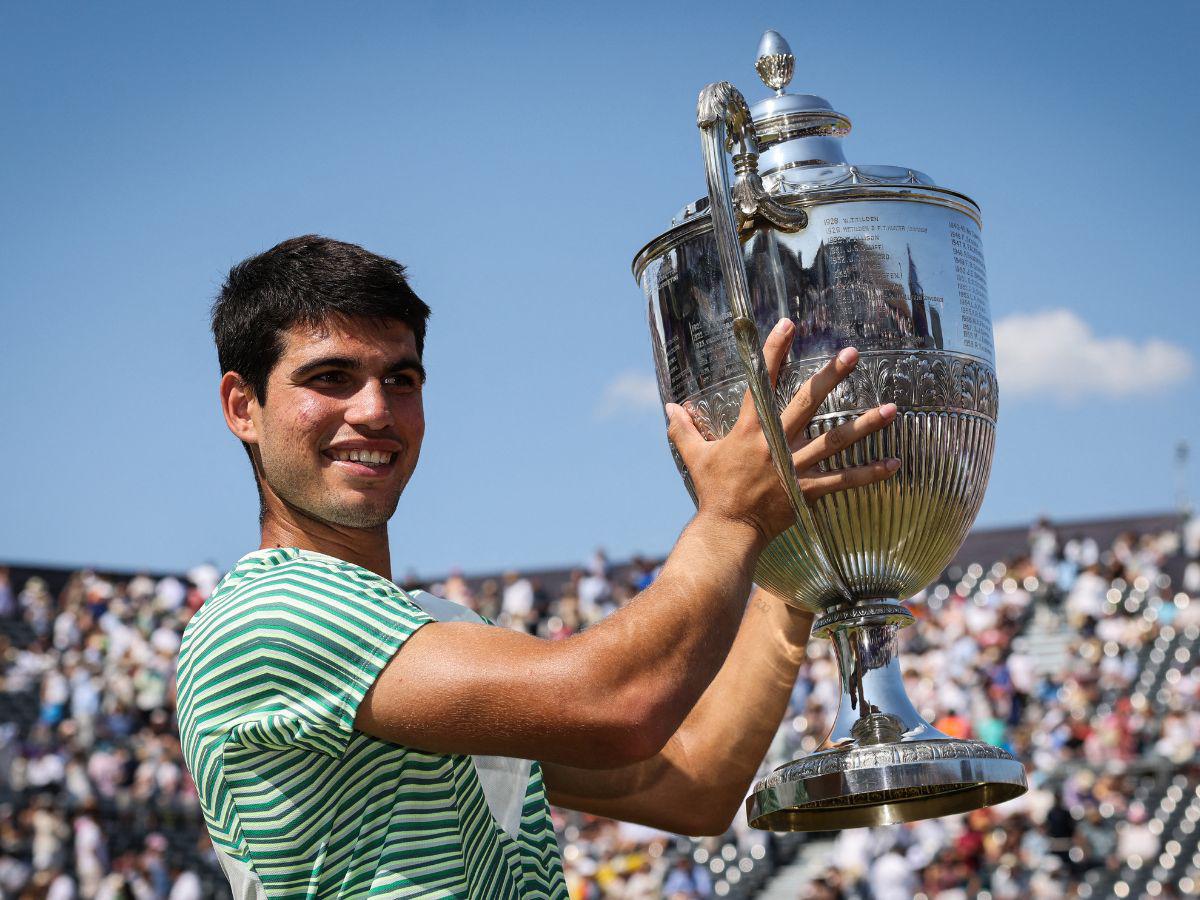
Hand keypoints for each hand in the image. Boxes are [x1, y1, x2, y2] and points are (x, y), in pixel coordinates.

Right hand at [665, 318, 898, 544]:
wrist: (727, 530)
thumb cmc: (712, 492)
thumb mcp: (695, 457)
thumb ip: (683, 430)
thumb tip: (668, 407)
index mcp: (749, 431)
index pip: (761, 382)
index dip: (773, 352)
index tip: (787, 325)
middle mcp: (775, 444)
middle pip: (807, 403)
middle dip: (829, 377)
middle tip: (852, 354)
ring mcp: (795, 467)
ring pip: (835, 441)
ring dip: (865, 425)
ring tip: (892, 408)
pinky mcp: (808, 491)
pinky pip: (843, 481)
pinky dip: (869, 473)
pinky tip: (895, 463)